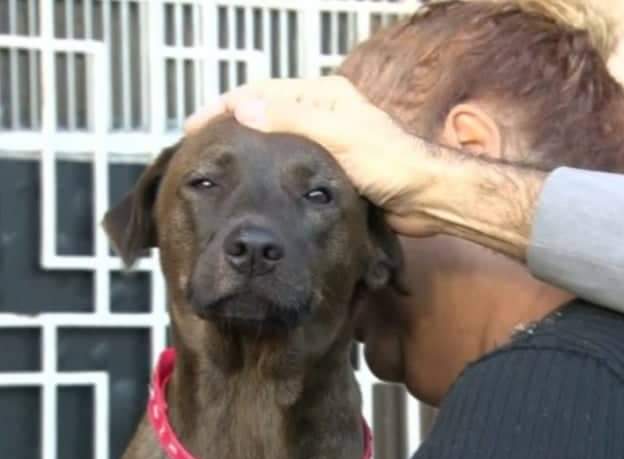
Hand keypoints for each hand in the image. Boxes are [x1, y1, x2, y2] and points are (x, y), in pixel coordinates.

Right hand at [185, 77, 441, 236]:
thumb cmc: (391, 163)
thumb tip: (243, 109)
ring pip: (276, 142)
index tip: (194, 127)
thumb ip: (291, 121)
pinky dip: (268, 171)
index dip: (225, 107)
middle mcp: (323, 113)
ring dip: (249, 150)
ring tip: (218, 167)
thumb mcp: (337, 136)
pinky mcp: (332, 168)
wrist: (425, 198)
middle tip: (200, 148)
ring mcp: (327, 141)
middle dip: (232, 127)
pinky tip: (254, 185)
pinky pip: (290, 165)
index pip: (262, 92)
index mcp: (324, 96)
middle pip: (265, 114)